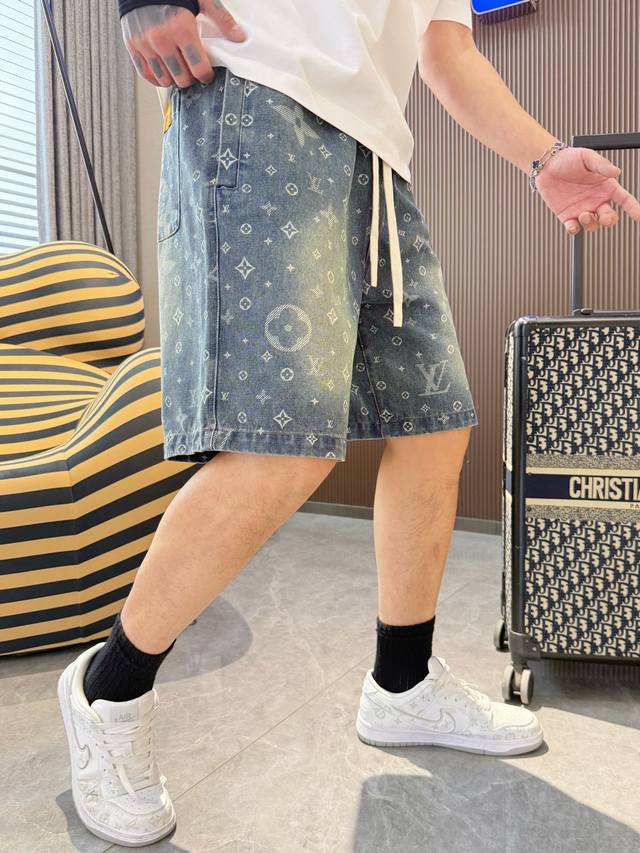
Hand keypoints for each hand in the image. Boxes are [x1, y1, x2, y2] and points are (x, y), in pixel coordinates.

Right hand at [121, 1, 245, 88]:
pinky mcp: (133, 46)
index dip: (206, 75)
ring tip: (178, 68)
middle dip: (190, 77)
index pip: (199, 69)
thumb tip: (239, 36)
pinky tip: (164, 70)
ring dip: (174, 78)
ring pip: (164, 80)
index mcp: (181, 30)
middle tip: (192, 70)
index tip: (206, 73)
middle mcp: (162, 40)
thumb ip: (221, 19)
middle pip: (182, 79)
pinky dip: (156, 77)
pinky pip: (146, 74)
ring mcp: (145, 45)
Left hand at [533, 146, 639, 235]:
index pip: (624, 199)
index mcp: (606, 187)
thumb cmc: (569, 158)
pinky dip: (574, 229)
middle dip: (609, 220)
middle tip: (604, 217)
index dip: (633, 208)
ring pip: (593, 225)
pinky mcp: (567, 216)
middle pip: (609, 217)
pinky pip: (573, 228)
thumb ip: (602, 165)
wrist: (546, 165)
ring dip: (591, 223)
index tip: (639, 216)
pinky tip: (572, 225)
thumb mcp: (587, 157)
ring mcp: (582, 209)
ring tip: (584, 214)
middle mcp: (596, 200)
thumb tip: (616, 172)